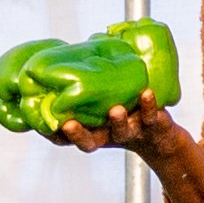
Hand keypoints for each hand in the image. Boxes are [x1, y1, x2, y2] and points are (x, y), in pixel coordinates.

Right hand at [46, 97, 178, 157]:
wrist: (159, 137)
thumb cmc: (122, 115)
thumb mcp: (98, 104)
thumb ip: (80, 88)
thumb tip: (52, 61)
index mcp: (92, 133)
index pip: (68, 139)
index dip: (55, 135)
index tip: (44, 125)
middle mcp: (109, 136)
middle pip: (90, 141)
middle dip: (78, 134)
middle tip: (68, 124)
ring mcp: (131, 131)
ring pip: (122, 130)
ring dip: (118, 121)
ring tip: (115, 109)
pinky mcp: (153, 124)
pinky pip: (151, 115)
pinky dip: (149, 105)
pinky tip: (147, 93)